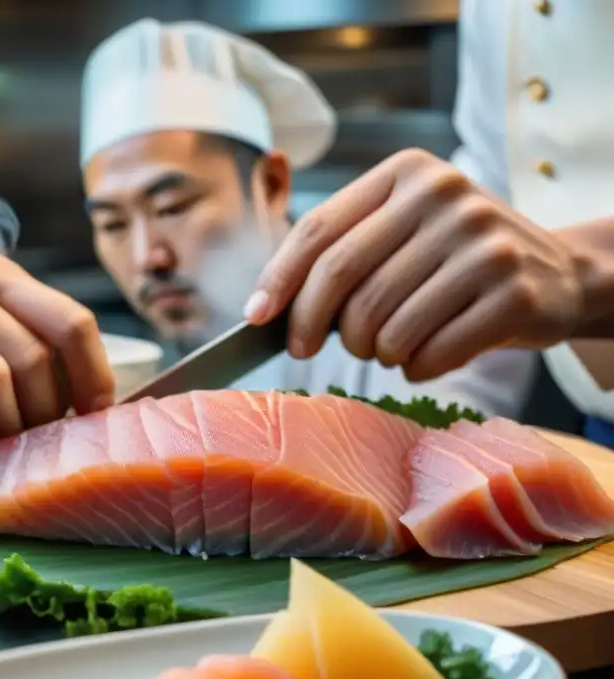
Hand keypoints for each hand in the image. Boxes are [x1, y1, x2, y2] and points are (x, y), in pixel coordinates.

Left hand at [245, 148, 585, 380]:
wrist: (558, 273)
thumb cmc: (456, 260)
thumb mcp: (403, 229)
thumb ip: (344, 251)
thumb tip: (265, 308)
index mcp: (406, 173)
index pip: (319, 231)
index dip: (278, 280)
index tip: (255, 318)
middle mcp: (445, 196)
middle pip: (343, 279)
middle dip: (313, 325)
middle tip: (306, 350)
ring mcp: (483, 243)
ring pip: (383, 324)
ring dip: (372, 352)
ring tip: (388, 346)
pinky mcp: (513, 293)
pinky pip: (429, 353)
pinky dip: (414, 369)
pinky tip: (424, 357)